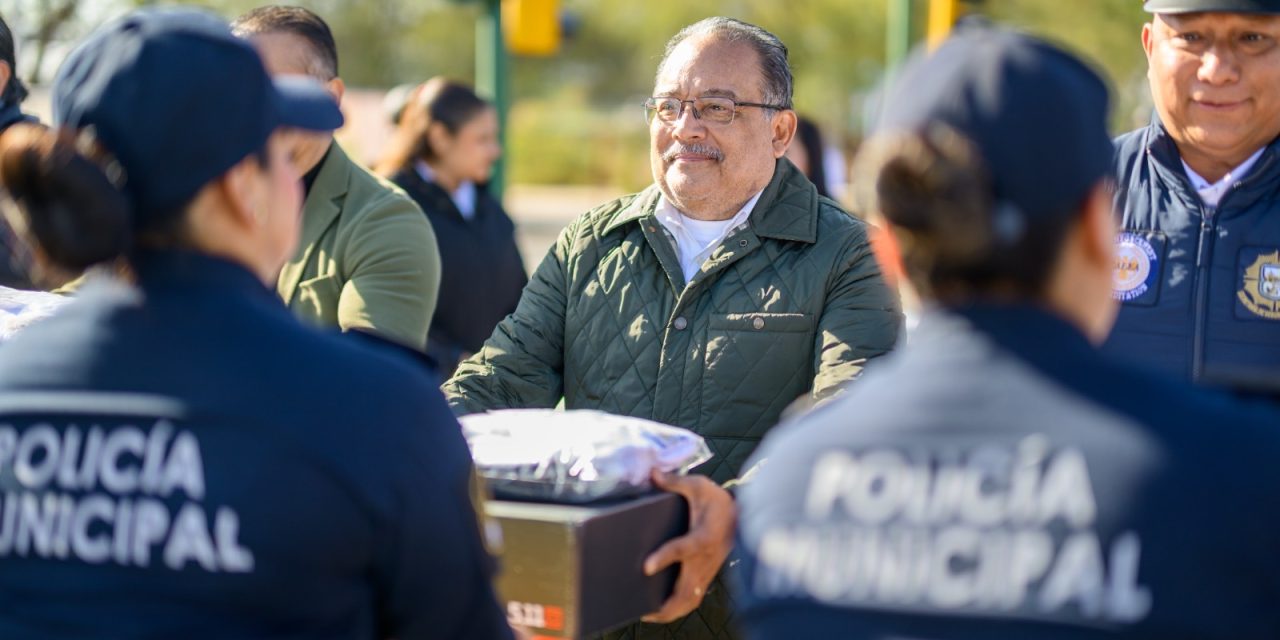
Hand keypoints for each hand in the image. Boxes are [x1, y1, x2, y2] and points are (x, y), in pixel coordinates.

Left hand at [640, 470, 736, 623]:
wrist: (743, 515)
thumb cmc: (718, 500)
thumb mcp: (699, 486)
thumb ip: (675, 482)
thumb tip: (653, 473)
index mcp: (704, 536)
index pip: (683, 549)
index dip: (665, 557)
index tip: (646, 567)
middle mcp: (706, 559)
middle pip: (687, 590)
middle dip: (666, 605)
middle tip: (642, 610)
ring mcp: (707, 571)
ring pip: (690, 600)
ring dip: (671, 611)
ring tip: (648, 615)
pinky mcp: (706, 575)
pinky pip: (693, 598)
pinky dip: (678, 608)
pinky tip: (662, 610)